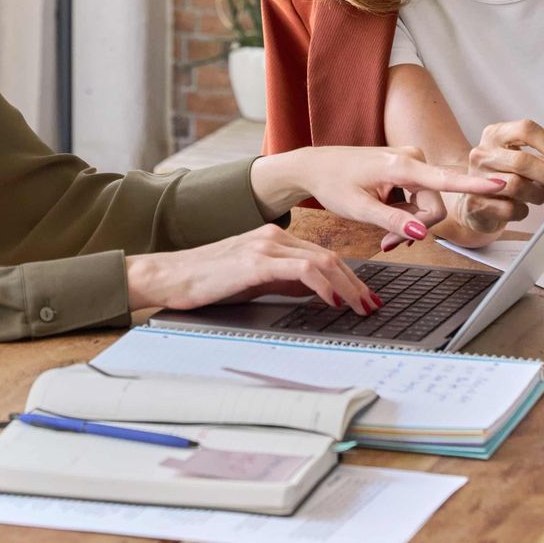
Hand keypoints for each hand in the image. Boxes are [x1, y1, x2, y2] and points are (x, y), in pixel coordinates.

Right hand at [125, 225, 381, 314]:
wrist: (170, 276)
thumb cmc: (207, 281)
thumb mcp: (254, 280)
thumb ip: (284, 281)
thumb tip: (316, 292)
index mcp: (274, 238)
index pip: (324, 255)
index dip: (350, 277)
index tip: (365, 298)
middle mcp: (274, 236)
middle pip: (330, 256)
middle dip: (357, 284)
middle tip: (373, 306)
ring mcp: (265, 246)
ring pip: (322, 260)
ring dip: (348, 285)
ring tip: (360, 306)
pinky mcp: (256, 260)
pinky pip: (302, 268)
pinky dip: (324, 284)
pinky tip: (333, 300)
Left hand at [250, 146, 517, 245]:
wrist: (317, 167)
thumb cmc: (334, 184)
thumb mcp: (359, 209)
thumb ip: (392, 221)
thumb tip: (421, 233)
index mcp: (400, 166)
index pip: (444, 179)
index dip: (474, 186)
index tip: (501, 184)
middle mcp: (411, 158)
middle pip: (434, 204)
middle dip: (416, 227)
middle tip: (387, 243)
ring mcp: (411, 160)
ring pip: (428, 203)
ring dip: (410, 223)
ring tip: (384, 235)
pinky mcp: (409, 166)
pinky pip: (420, 196)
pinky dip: (407, 213)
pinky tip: (388, 220)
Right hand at [451, 119, 543, 238]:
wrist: (474, 200)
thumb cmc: (503, 176)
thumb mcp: (520, 159)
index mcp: (495, 135)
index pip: (526, 130)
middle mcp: (482, 153)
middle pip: (522, 161)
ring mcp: (476, 178)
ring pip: (516, 185)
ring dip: (537, 194)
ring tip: (540, 195)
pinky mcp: (475, 203)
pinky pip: (509, 209)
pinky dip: (523, 210)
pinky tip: (521, 206)